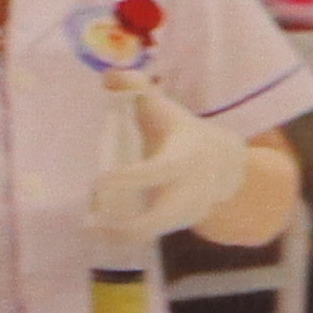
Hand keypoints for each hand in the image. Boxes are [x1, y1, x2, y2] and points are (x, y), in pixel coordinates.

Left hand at [81, 88, 256, 244]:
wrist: (224, 165)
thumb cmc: (181, 132)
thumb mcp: (165, 108)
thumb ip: (137, 89)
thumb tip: (107, 76)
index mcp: (185, 158)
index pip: (157, 173)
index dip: (128, 179)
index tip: (97, 182)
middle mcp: (188, 192)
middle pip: (155, 222)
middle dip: (122, 229)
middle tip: (88, 223)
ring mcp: (185, 215)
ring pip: (147, 233)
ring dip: (115, 233)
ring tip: (88, 225)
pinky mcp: (177, 227)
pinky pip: (147, 235)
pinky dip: (122, 234)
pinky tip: (102, 228)